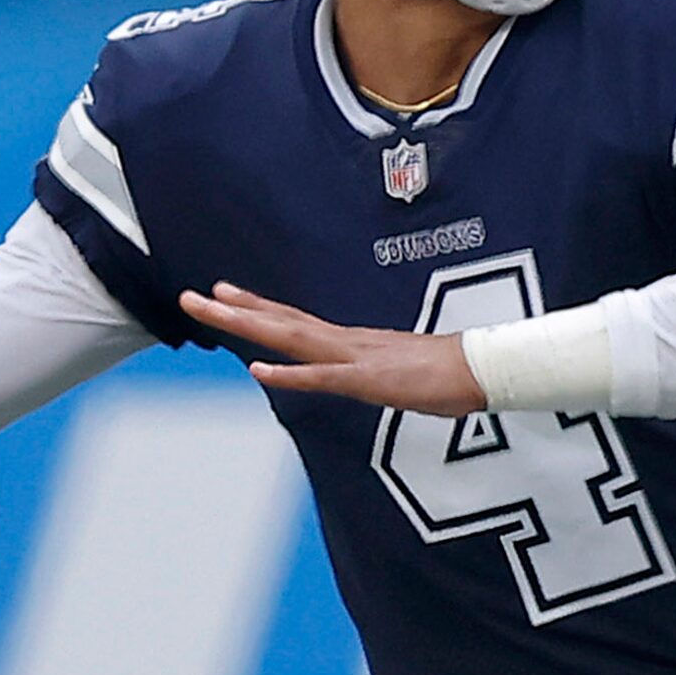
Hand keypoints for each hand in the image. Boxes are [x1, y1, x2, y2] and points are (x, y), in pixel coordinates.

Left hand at [181, 281, 488, 414]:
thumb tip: (366, 373)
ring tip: (210, 310)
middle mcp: (346, 342)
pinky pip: (321, 377)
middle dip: (234, 310)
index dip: (258, 307)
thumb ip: (376, 369)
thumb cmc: (450, 372)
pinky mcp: (368, 380)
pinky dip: (287, 374)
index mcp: (352, 342)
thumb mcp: (401, 370)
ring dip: (248, 324)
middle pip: (281, 322)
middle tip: (192, 297)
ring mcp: (354, 358)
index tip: (224, 294)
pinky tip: (258, 371)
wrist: (483, 368)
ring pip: (290, 338)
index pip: (295, 321)